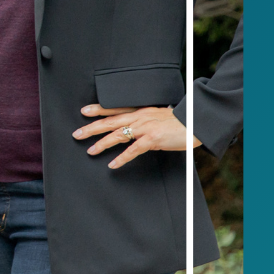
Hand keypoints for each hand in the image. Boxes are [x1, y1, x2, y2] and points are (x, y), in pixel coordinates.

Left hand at [73, 105, 201, 168]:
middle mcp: (139, 117)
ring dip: (102, 144)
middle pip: (110, 122)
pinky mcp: (152, 139)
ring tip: (90, 150)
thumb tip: (135, 130)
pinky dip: (121, 158)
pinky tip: (112, 164)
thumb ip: (145, 122)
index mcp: (140, 111)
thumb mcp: (158, 116)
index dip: (98, 110)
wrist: (196, 122)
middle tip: (77, 133)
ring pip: (117, 135)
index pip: (115, 109)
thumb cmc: (179, 121)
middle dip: (92, 128)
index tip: (84, 111)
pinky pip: (132, 150)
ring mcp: (145, 128)